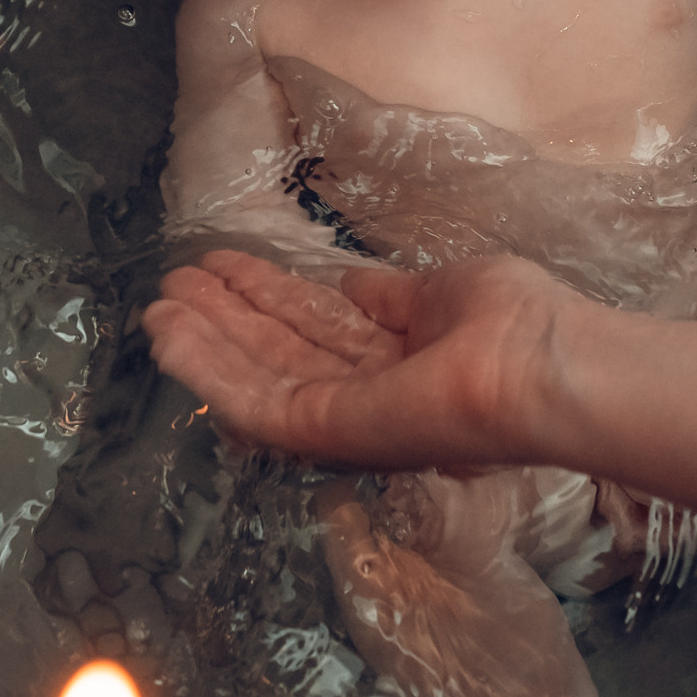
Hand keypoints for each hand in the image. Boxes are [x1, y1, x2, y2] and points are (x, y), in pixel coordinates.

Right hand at [141, 248, 574, 471]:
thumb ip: (393, 298)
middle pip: (277, 351)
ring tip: (156, 304)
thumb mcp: (445, 293)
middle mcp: (364, 393)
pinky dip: (207, 368)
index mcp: (395, 361)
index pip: (314, 329)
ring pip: (255, 376)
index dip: (265, 296)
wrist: (540, 367)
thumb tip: (350, 285)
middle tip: (173, 282)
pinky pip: (254, 401)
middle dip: (224, 317)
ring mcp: (342, 415)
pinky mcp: (324, 430)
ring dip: (204, 340)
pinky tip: (170, 334)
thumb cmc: (513, 322)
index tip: (223, 267)